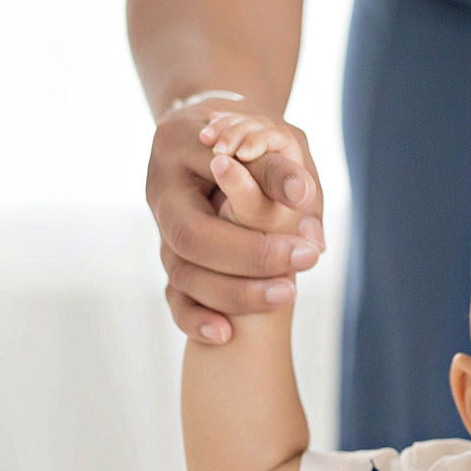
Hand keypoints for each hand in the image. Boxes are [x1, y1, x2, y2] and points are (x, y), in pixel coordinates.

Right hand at [145, 100, 325, 343]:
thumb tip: (301, 195)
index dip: (256, 204)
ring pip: (182, 274)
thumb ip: (283, 165)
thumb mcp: (272, 135)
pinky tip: (224, 334)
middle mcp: (161, 192)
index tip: (307, 225)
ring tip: (290, 292)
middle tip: (309, 257)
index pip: (212, 180)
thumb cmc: (251, 137)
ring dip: (235, 292)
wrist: (217, 144)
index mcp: (179, 147)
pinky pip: (174, 298)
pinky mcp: (174, 260)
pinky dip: (195, 318)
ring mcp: (162, 230)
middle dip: (251, 257)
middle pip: (191, 239)